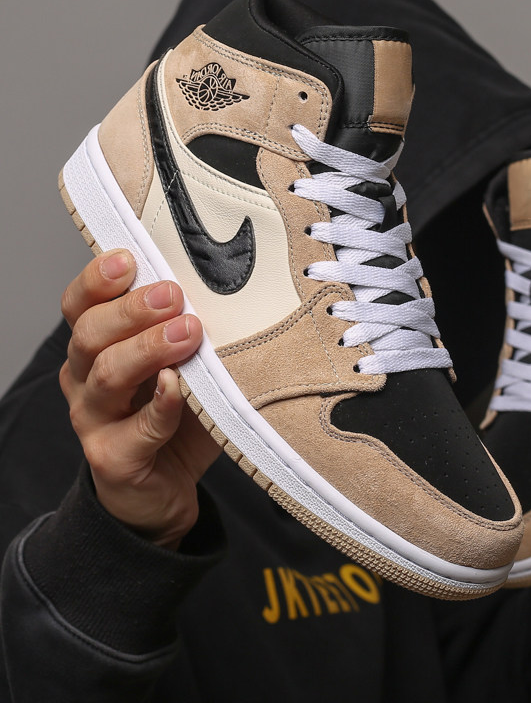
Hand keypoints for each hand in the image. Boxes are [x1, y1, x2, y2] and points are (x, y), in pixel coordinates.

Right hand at [59, 249, 221, 548]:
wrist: (162, 492)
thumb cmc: (175, 420)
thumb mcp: (182, 367)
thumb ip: (189, 333)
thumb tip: (231, 287)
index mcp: (96, 350)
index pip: (80, 306)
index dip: (97, 280)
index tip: (130, 257)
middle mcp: (85, 381)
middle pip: (90, 335)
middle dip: (131, 310)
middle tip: (172, 294)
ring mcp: (94, 422)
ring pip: (107, 376)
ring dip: (147, 349)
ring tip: (186, 332)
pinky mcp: (114, 459)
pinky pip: (137, 429)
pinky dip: (160, 405)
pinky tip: (177, 385)